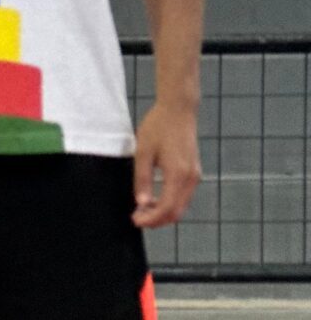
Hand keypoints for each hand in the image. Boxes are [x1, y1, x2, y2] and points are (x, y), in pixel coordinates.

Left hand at [132, 101, 200, 227]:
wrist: (178, 110)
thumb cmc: (158, 127)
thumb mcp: (143, 152)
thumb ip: (143, 179)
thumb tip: (142, 203)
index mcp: (178, 174)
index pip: (167, 209)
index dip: (151, 219)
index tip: (135, 221)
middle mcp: (190, 178)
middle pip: (177, 212)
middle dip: (157, 220)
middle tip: (137, 219)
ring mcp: (194, 175)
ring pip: (181, 205)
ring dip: (163, 212)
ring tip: (142, 210)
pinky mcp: (193, 172)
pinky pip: (183, 195)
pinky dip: (170, 203)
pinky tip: (154, 199)